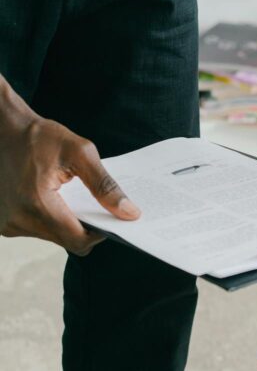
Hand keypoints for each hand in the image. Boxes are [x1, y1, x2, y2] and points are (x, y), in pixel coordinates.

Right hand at [0, 75, 139, 254]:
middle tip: (95, 205)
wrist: (0, 129)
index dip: (101, 234)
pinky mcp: (2, 221)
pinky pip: (37, 229)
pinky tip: (54, 198)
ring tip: (71, 197)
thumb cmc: (39, 136)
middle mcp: (18, 219)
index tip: (112, 219)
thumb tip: (129, 212)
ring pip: (52, 236)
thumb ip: (105, 185)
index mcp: (36, 204)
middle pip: (67, 241)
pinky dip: (50, 218)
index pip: (79, 241)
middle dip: (86, 227)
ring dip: (66, 222)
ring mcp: (6, 223)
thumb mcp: (80, 153)